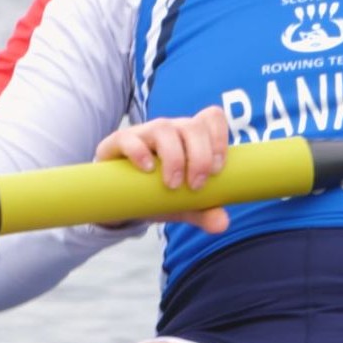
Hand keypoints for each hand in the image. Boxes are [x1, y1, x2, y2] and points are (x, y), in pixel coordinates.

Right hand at [94, 106, 230, 232]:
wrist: (120, 197)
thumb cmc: (158, 192)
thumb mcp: (183, 205)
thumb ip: (204, 212)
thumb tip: (222, 224)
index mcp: (191, 137)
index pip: (212, 118)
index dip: (219, 138)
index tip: (218, 170)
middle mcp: (172, 129)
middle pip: (193, 126)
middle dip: (200, 156)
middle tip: (196, 186)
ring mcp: (145, 132)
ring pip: (164, 128)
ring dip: (174, 157)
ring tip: (172, 185)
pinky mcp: (120, 141)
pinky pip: (129, 138)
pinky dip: (139, 152)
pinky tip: (147, 170)